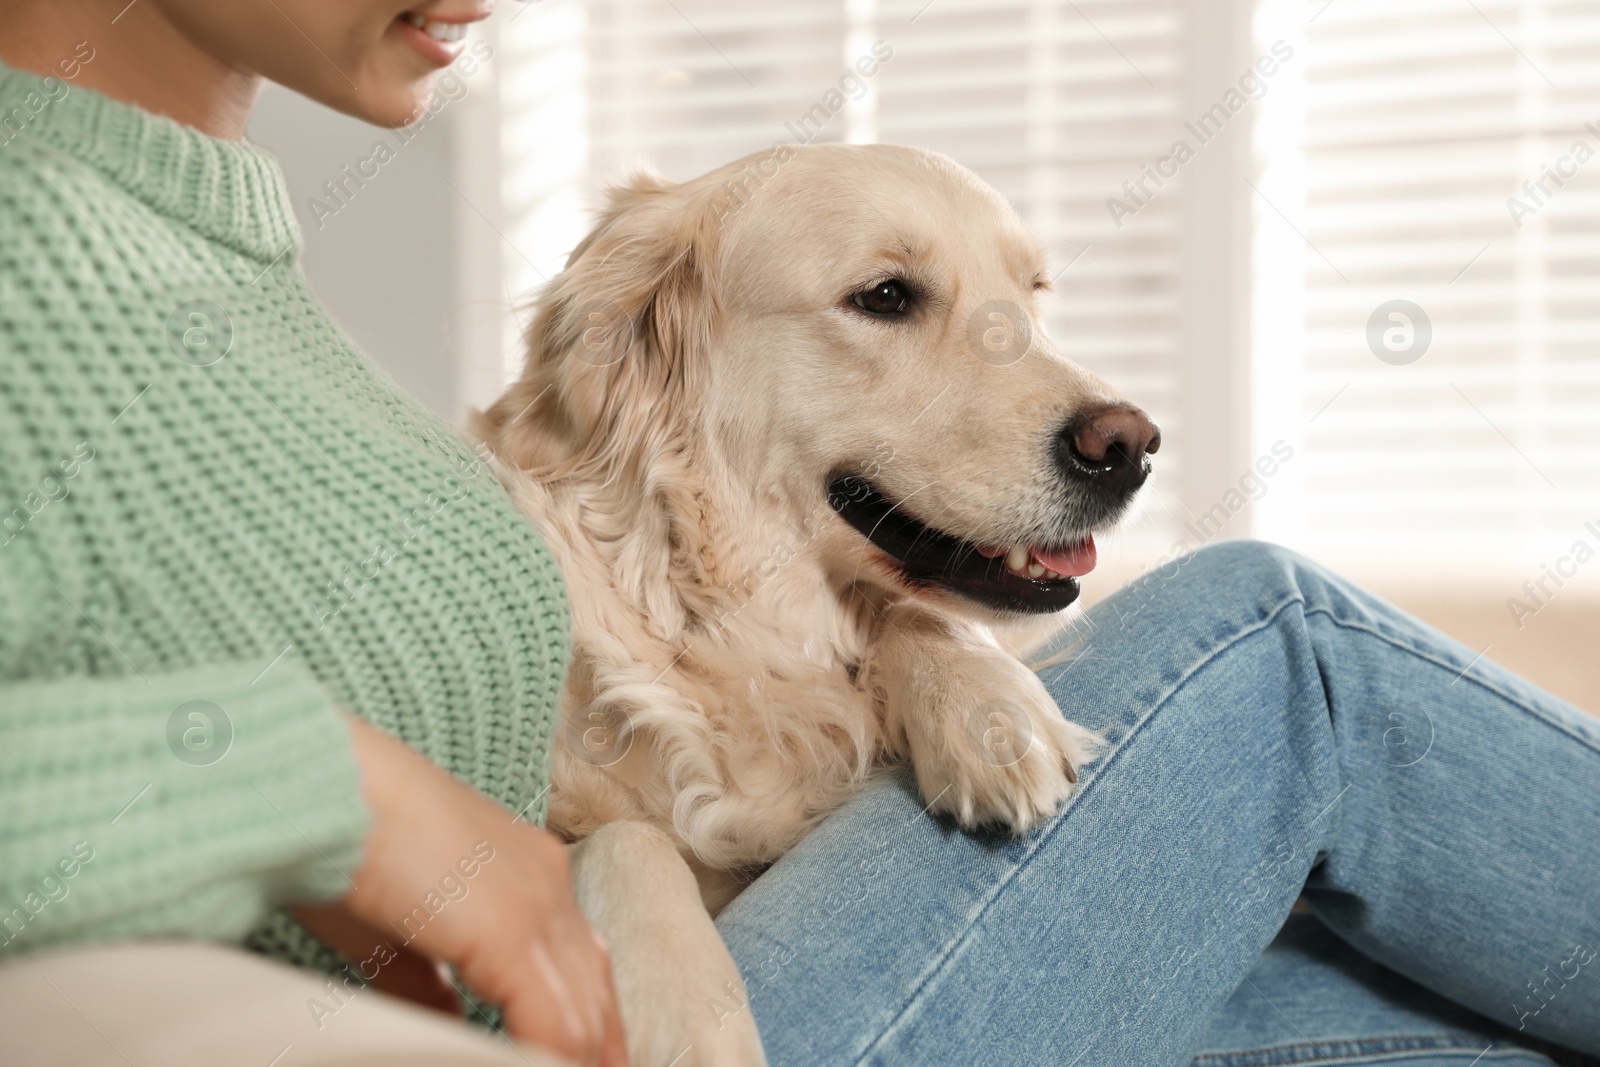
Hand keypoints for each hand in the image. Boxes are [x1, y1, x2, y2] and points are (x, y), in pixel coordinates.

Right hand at [295, 715, 627, 1066]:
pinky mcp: (509, 931)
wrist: (326, 790)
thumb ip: (429, 981)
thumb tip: (449, 1020)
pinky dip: (548, 1057)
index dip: (591, 1019)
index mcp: (527, 871)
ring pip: (582, 1009)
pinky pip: (552, 1022)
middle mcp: (546, 882)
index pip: (582, 959)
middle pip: (595, 986)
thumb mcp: (394, 928)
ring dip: (573, 1056)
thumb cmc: (342, 848)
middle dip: (599, 1046)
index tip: (588, 1059)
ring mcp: (535, 904)